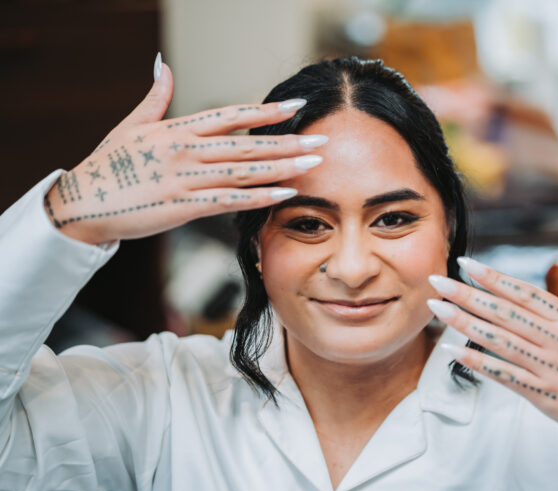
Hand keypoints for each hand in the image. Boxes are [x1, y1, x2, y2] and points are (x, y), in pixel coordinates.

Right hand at [44, 57, 326, 245]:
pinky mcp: (182, 205)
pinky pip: (228, 200)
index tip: (296, 108)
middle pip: (246, 143)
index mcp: (177, 129)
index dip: (266, 112)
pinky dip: (258, 197)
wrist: (82, 202)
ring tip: (312, 163)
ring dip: (282, 167)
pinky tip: (284, 194)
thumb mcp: (131, 125)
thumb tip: (162, 64)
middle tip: (322, 140)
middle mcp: (185, 150)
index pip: (231, 115)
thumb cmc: (108, 164)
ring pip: (243, 170)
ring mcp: (185, 177)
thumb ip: (155, 97)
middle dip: (287, 141)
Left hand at [427, 245, 557, 448]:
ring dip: (464, 323)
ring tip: (436, 309)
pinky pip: (504, 375)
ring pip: (499, 341)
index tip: (467, 264)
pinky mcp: (542, 394)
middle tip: (436, 281)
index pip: (526, 293)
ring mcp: (548, 368)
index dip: (495, 278)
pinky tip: (451, 352)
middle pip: (505, 313)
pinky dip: (477, 363)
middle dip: (467, 295)